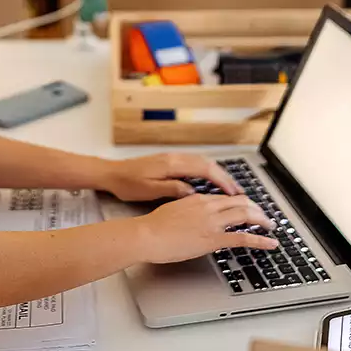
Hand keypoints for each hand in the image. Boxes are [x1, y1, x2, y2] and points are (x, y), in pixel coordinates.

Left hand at [99, 153, 242, 201]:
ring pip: (202, 162)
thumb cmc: (127, 184)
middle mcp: (175, 157)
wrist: (111, 173)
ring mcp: (172, 157)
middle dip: (225, 177)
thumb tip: (193, 192)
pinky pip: (194, 163)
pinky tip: (210, 181)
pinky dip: (207, 171)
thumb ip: (172, 190)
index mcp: (171, 164)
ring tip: (229, 188)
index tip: (234, 193)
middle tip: (238, 192)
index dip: (222, 181)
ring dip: (217, 173)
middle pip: (207, 163)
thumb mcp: (149, 191)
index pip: (204, 169)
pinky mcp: (169, 160)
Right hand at [130, 194, 279, 263]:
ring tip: (271, 226)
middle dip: (256, 208)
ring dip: (262, 220)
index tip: (248, 207)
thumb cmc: (154, 226)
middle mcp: (209, 207)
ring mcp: (213, 222)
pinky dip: (260, 240)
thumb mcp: (174, 209)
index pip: (227, 197)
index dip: (242, 202)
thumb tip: (195, 214)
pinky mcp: (213, 239)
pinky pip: (242, 238)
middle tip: (264, 216)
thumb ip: (188, 209)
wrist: (147, 235)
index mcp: (199, 199)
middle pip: (241, 202)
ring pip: (246, 215)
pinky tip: (269, 243)